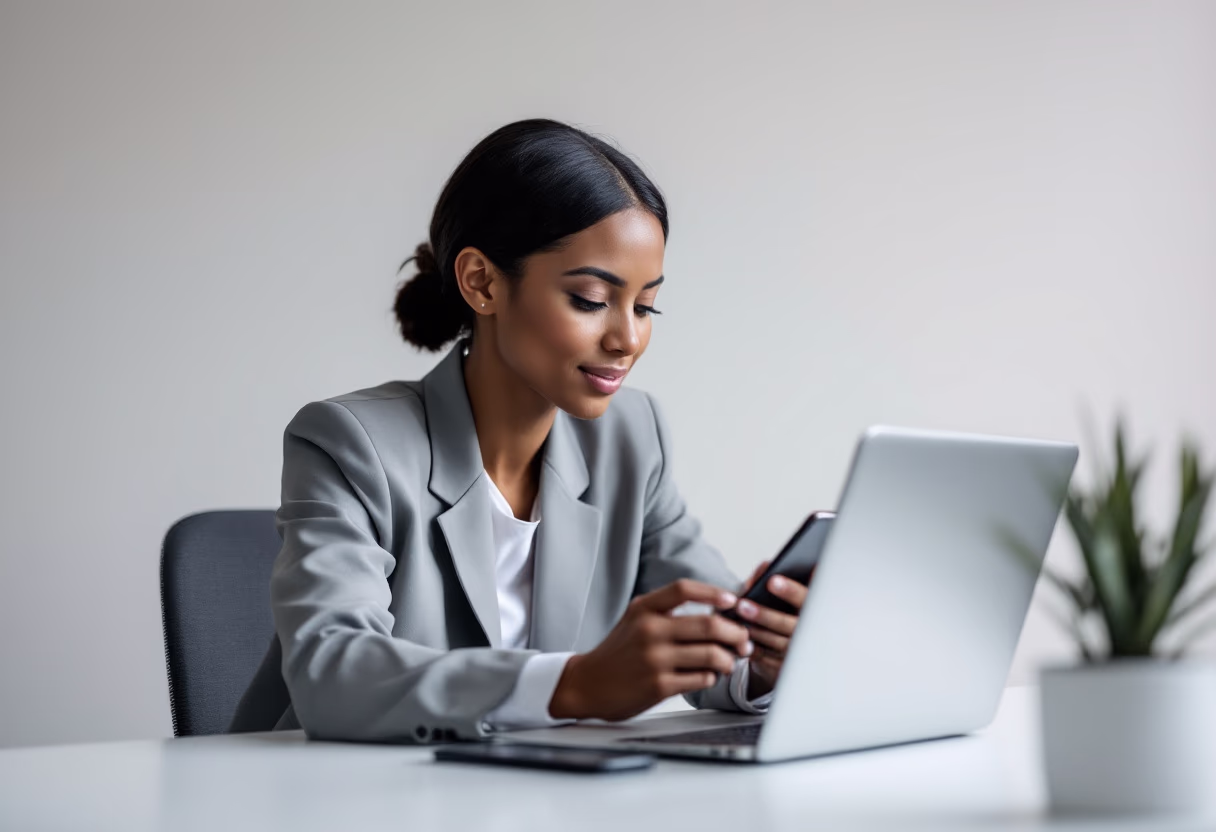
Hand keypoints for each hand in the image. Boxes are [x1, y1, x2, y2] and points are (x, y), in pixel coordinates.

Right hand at [549, 579, 753, 720]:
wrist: (587, 683)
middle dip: (735, 633)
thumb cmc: (619, 651)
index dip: (713, 593)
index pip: (684, 589)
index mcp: (644, 609)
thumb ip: (668, 612)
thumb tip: (717, 612)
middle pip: (708, 625)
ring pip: (711, 655)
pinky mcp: (659, 686)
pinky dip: (712, 677)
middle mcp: (649, 630)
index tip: (732, 601)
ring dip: (728, 659)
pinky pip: (701, 678)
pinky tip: (708, 676)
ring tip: (729, 662)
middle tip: (743, 640)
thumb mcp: (636, 620)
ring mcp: (654, 659)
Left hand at [734, 561, 810, 697]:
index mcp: (814, 610)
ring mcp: (798, 652)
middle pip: (788, 624)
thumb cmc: (785, 615)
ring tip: (736, 620)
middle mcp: (810, 633)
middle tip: (743, 605)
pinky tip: (736, 639)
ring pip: (775, 642)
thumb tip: (765, 565)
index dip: (791, 591)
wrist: (792, 652)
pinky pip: (765, 658)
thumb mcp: (783, 598)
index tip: (771, 581)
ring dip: (755, 631)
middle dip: (765, 614)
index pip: (807, 598)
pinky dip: (750, 647)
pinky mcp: (784, 668)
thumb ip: (771, 579)